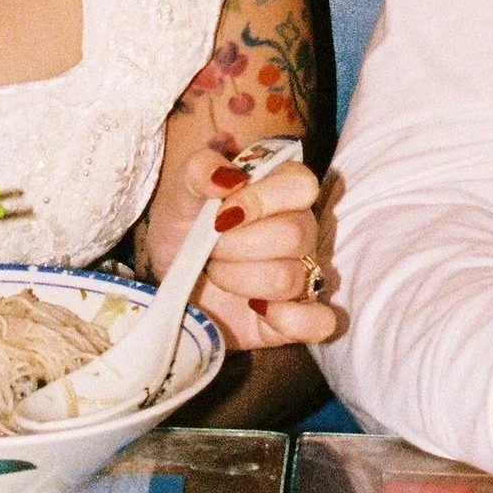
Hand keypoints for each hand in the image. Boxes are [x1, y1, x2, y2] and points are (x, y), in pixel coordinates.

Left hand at [156, 144, 342, 351]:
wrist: (172, 275)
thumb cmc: (185, 224)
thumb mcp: (181, 190)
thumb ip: (200, 169)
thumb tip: (225, 178)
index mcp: (284, 190)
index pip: (301, 185)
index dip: (259, 200)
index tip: (220, 216)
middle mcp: (303, 231)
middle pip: (294, 235)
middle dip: (236, 246)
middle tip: (210, 248)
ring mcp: (305, 275)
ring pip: (291, 278)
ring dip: (239, 280)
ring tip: (218, 275)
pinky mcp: (298, 317)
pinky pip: (320, 323)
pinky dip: (288, 319)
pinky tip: (257, 309)